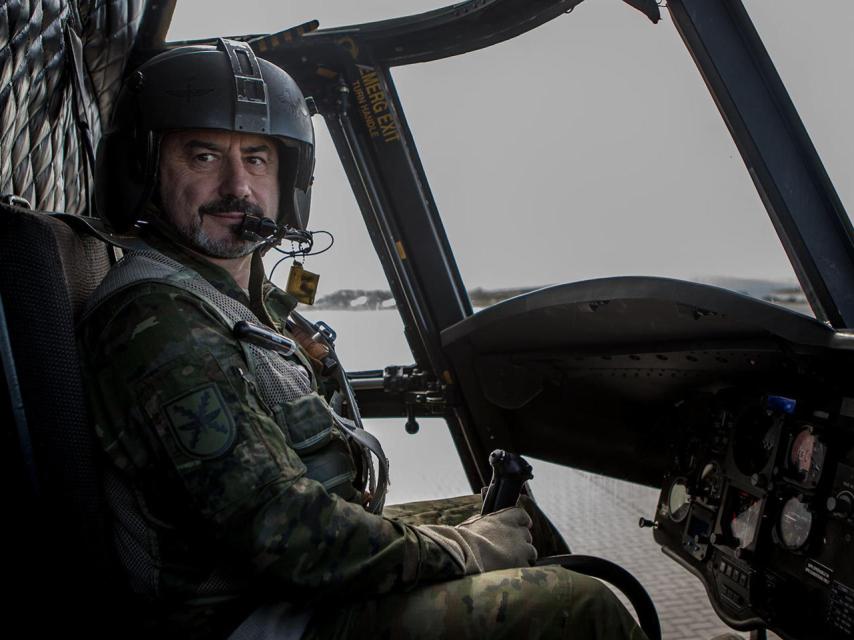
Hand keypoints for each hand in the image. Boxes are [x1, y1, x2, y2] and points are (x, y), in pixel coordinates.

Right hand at [416, 506, 536, 573]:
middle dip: (521, 542)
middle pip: (527, 535)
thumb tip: (483, 522)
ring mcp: (521, 548)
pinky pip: (526, 567)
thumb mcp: (472, 524)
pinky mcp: (521, 564)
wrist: (465, 555)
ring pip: (531, 552)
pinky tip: (509, 573)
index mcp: (504, 518)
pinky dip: (520, 570)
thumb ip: (484, 522)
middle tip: (510, 550)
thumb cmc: (463, 539)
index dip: (522, 522)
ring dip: (524, 556)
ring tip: (510, 564)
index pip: (522, 515)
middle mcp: (516, 531)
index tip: (522, 526)